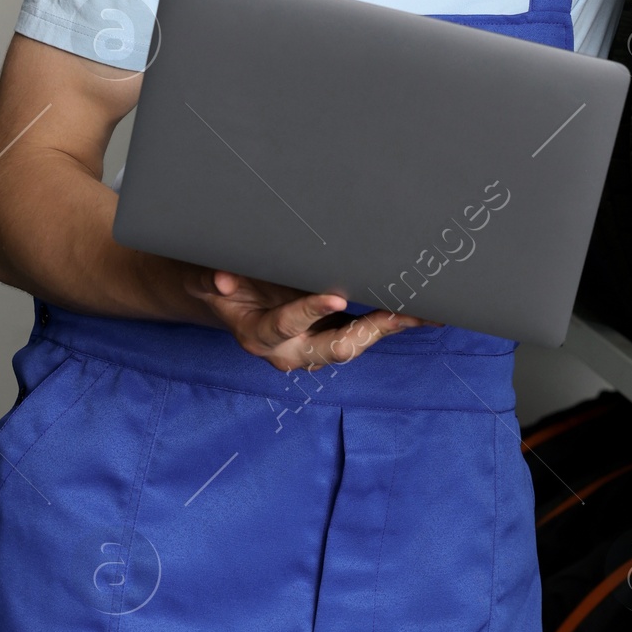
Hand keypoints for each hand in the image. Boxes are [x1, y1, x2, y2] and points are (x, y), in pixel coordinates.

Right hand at [179, 268, 423, 369]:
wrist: (223, 301)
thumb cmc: (221, 286)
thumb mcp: (207, 280)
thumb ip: (214, 281)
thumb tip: (221, 280)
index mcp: (261, 335)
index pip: (288, 324)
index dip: (310, 310)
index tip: (336, 297)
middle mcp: (290, 351)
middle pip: (335, 346)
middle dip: (370, 330)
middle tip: (401, 313)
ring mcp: (312, 350)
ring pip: (355, 344)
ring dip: (389, 329)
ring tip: (424, 312)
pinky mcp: (329, 341)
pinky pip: (362, 336)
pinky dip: (388, 324)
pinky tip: (418, 313)